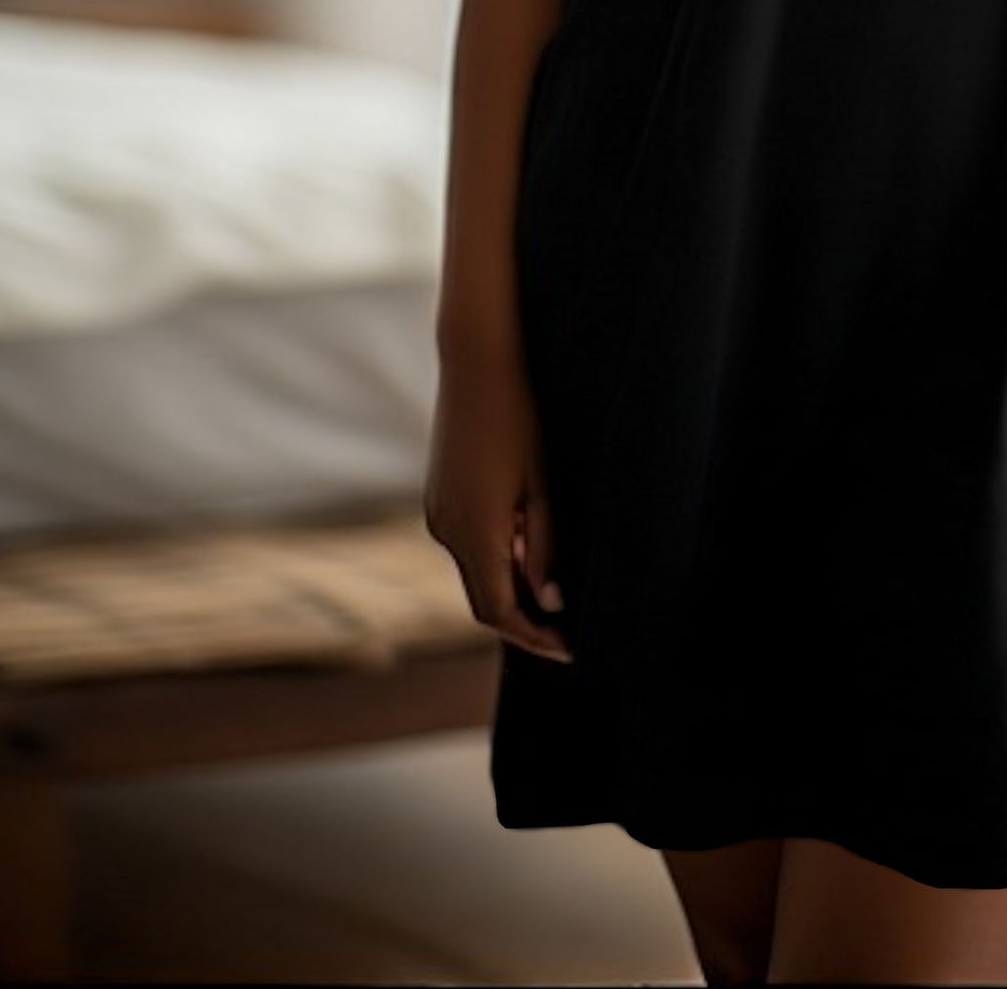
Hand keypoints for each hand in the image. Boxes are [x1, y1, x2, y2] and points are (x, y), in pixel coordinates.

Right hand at [425, 339, 574, 662]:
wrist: (478, 357)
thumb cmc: (521, 415)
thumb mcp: (544, 484)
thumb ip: (544, 546)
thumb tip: (549, 601)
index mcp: (475, 532)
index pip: (499, 612)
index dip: (533, 636)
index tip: (569, 648)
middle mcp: (446, 529)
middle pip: (483, 599)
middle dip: (522, 620)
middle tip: (565, 632)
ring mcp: (437, 510)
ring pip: (474, 570)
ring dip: (508, 586)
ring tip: (555, 591)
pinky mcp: (438, 494)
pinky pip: (465, 543)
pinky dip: (495, 557)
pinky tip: (527, 545)